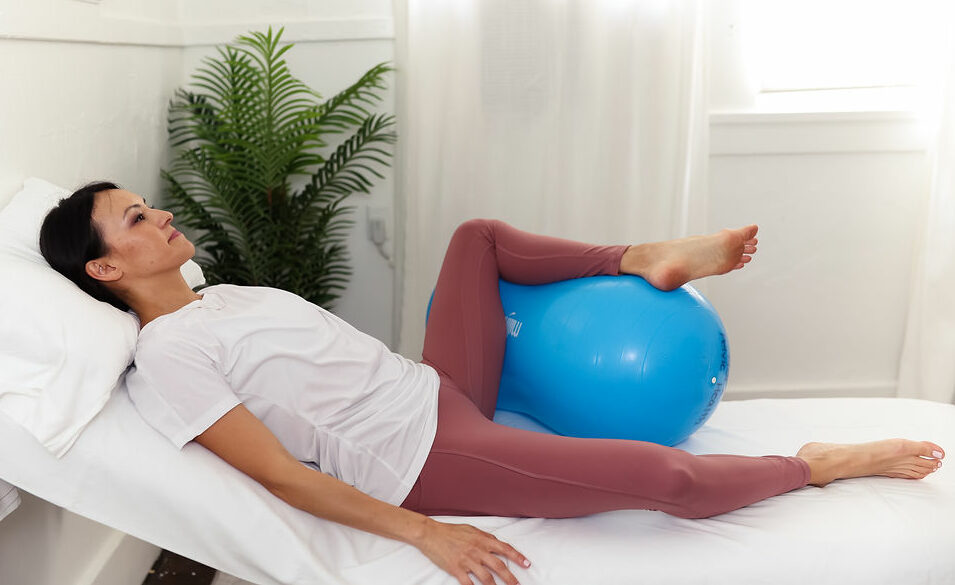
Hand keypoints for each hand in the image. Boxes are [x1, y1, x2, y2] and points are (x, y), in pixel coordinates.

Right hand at [414, 518, 530, 584]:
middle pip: (499, 566)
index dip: (517, 557)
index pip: (505, 549)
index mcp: (482, 539)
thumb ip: (485, 537)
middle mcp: (477, 550)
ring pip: (486, 578)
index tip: (526, 564)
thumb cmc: (451, 531)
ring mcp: (467, 560)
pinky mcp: (456, 569)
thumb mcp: (471, 529)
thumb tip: (497, 543)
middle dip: (510, 578)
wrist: (431, 534)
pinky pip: (469, 583)